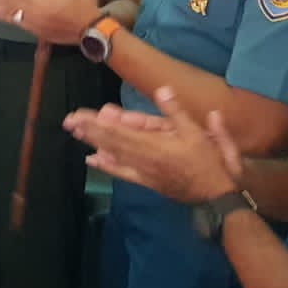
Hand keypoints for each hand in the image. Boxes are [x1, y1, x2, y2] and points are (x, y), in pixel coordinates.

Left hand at [64, 87, 243, 203]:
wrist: (218, 198)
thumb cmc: (211, 163)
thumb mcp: (199, 133)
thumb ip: (178, 112)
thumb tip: (163, 89)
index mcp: (156, 144)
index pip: (121, 131)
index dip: (99, 123)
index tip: (81, 115)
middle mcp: (145, 157)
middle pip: (112, 140)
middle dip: (90, 129)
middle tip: (69, 120)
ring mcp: (144, 170)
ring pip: (114, 154)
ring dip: (94, 142)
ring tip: (75, 132)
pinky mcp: (147, 182)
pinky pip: (124, 173)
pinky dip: (107, 166)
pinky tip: (91, 159)